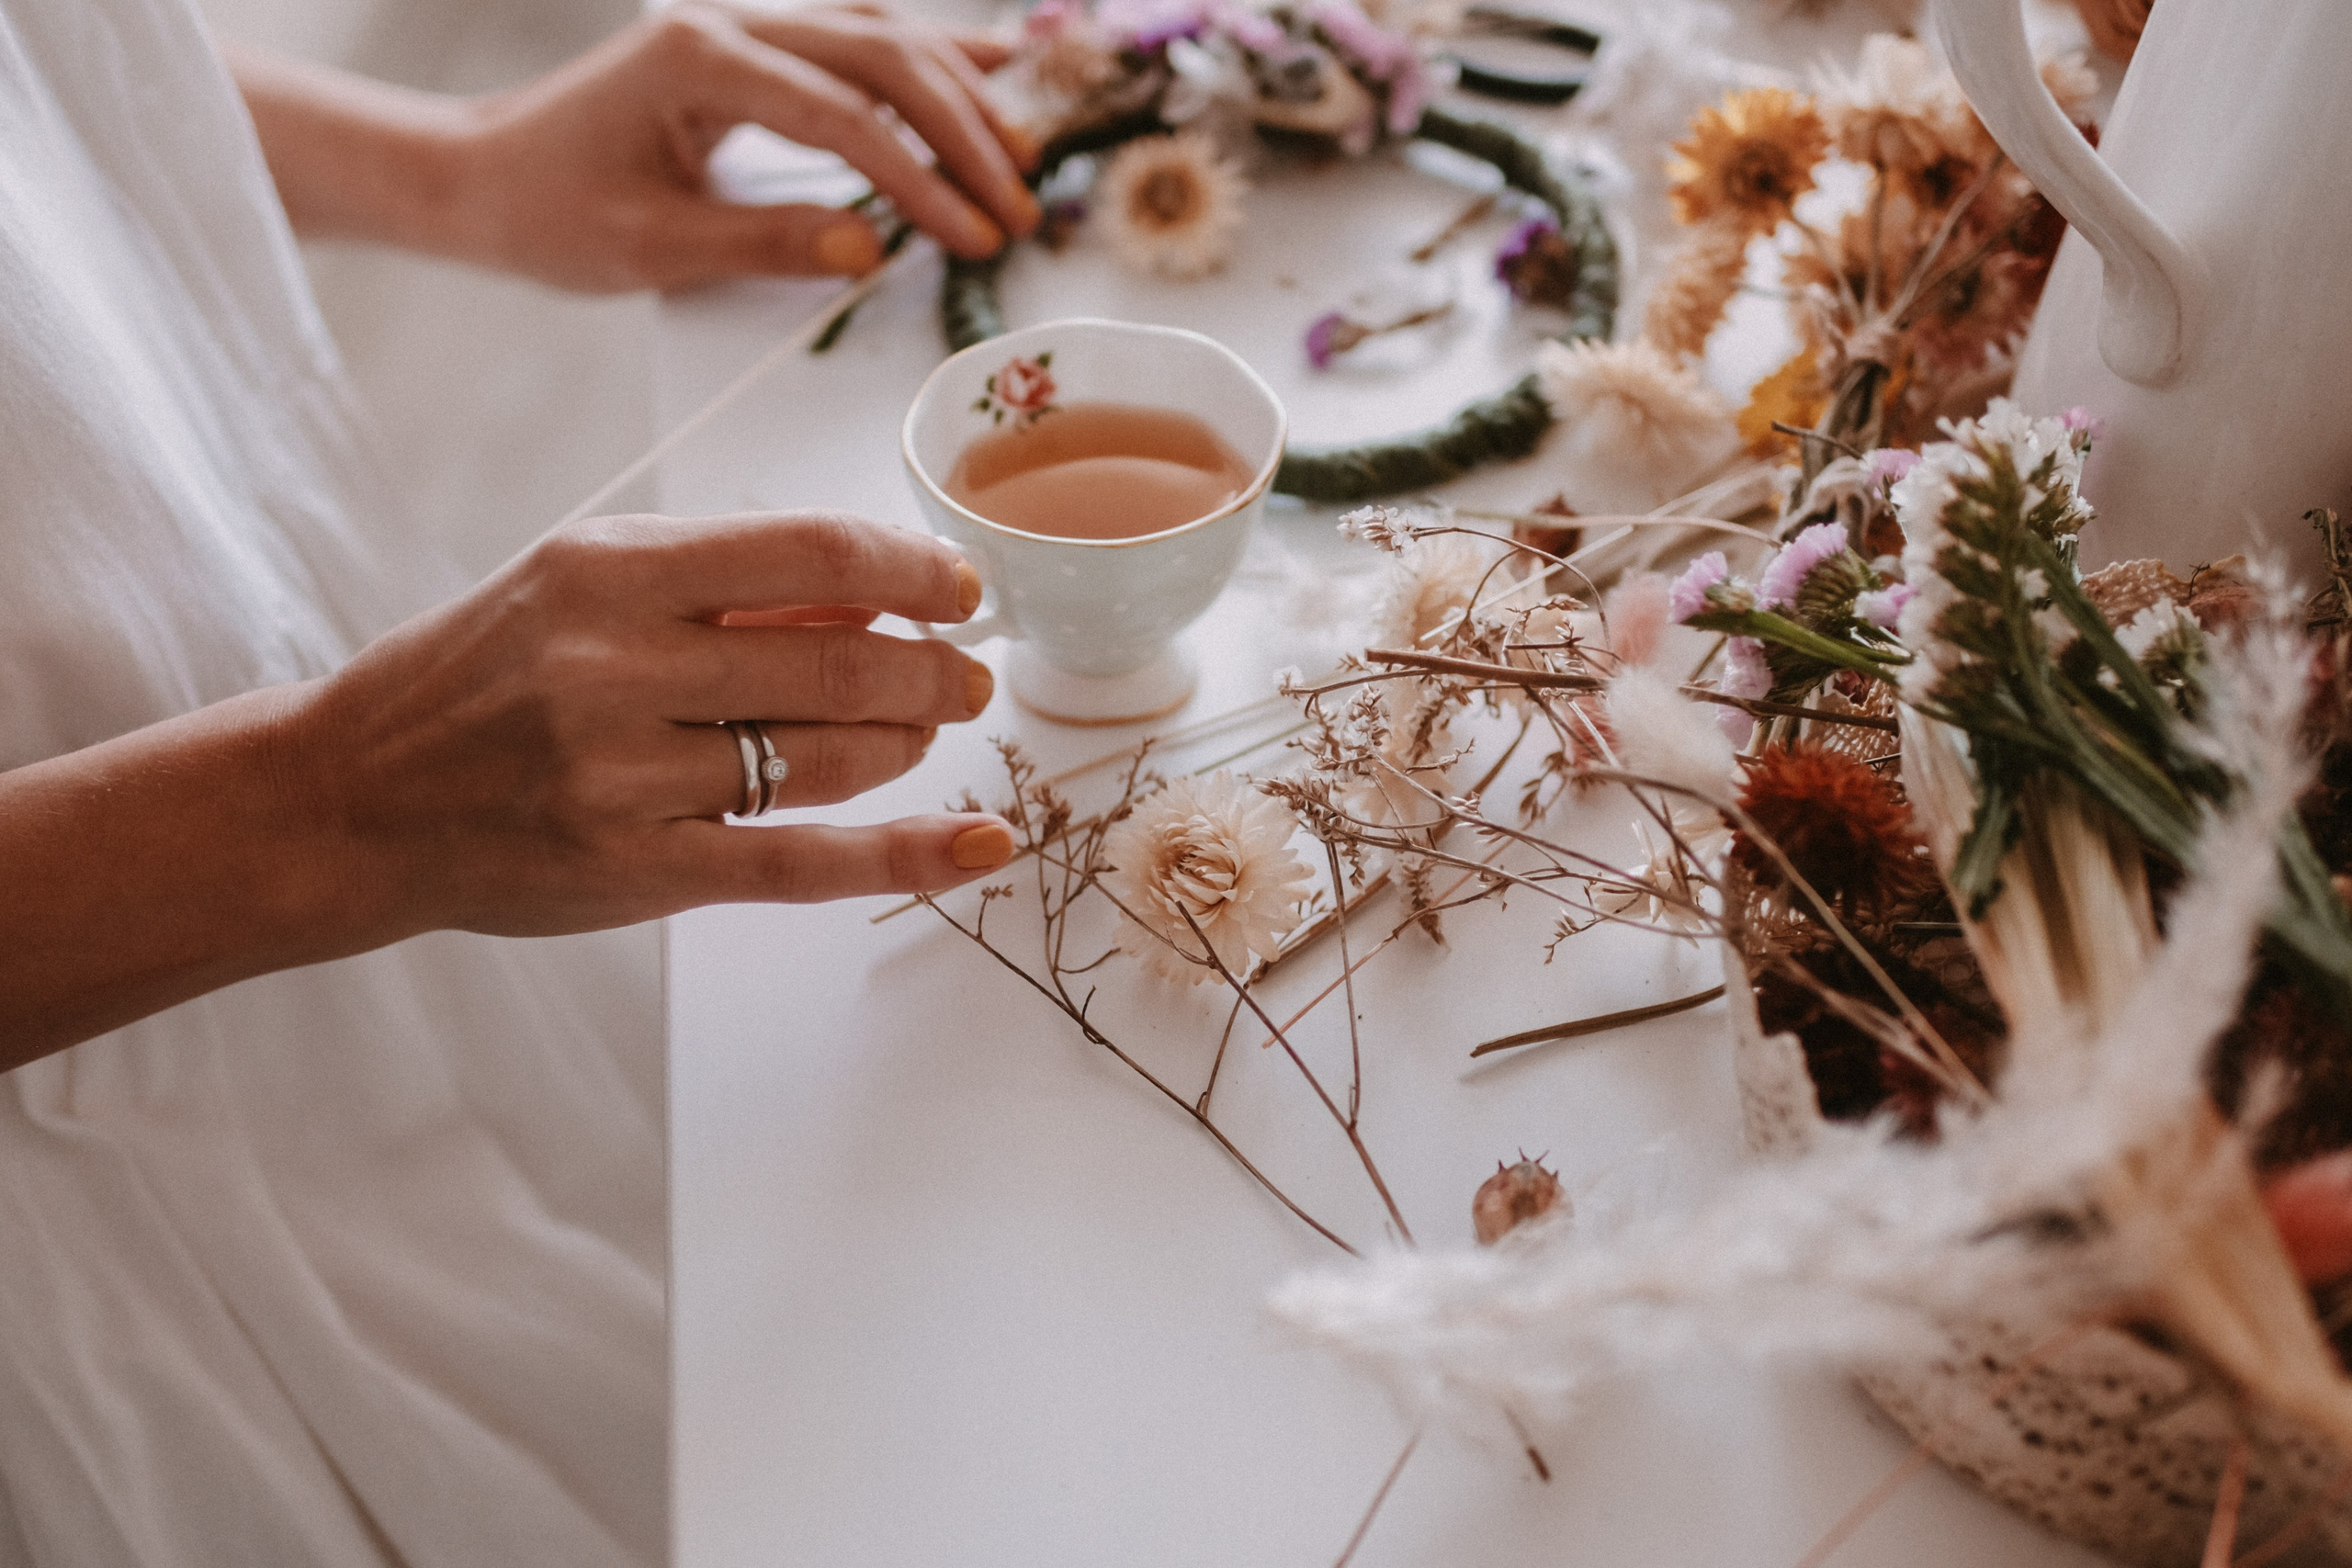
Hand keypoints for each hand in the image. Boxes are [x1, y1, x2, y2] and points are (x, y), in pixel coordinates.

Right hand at [294, 510, 1014, 938]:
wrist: (351, 797)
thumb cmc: (479, 676)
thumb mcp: (576, 582)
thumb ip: (715, 577)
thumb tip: (873, 594)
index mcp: (606, 571)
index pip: (809, 553)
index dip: (911, 570)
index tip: (958, 590)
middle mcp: (614, 669)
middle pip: (837, 665)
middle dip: (931, 673)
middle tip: (967, 677)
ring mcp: (623, 779)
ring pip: (824, 760)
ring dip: (904, 745)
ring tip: (923, 732)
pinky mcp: (634, 872)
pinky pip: (798, 864)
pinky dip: (902, 855)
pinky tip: (975, 845)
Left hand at [442, 2, 1040, 288]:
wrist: (482, 176)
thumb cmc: (549, 211)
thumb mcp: (652, 247)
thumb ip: (765, 243)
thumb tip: (868, 249)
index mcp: (698, 60)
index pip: (843, 118)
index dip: (921, 183)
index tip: (973, 239)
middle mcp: (729, 21)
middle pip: (883, 59)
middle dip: (963, 136)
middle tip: (1018, 208)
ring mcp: (745, 22)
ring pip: (882, 37)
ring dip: (960, 94)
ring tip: (1026, 154)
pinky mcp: (754, 44)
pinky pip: (859, 39)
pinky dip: (929, 62)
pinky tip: (992, 71)